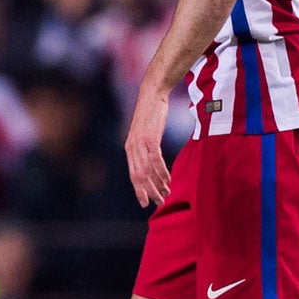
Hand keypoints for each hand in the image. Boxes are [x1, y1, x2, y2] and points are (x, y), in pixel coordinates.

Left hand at [126, 87, 172, 208]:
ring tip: (167, 193)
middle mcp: (132, 148)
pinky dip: (162, 172)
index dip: (139, 190)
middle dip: (149, 192)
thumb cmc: (151, 114)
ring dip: (158, 184)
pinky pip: (156, 160)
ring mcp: (140, 143)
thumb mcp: (144, 133)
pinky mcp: (150, 138)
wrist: (152, 94)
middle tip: (159, 202)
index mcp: (129, 148)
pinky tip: (168, 179)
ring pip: (147, 171)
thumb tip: (151, 161)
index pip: (133, 175)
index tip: (145, 203)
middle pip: (139, 177)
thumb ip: (145, 147)